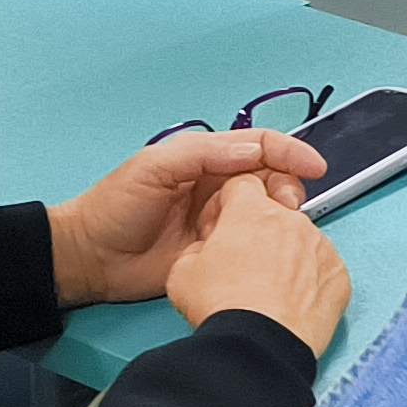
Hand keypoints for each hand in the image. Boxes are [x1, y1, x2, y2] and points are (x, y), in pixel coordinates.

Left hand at [50, 128, 324, 308]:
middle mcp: (219, 187)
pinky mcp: (219, 254)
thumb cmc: (116, 206)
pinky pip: (254, 244)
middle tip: (288, 207)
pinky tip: (272, 251)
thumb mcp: (155, 168)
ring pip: (268, 211)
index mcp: (206, 159)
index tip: (316, 168)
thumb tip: (255, 151)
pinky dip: (269, 244)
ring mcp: (221, 221)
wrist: (90, 259)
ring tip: (280, 229)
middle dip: (289, 185)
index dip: (291, 152)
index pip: (259, 146)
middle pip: (272, 177)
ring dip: (282, 215)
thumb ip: (204, 154)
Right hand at [166, 175, 350, 357]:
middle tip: (244, 265)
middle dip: (260, 232)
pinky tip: (290, 302)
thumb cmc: (222, 308)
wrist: (259, 344)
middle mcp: (292, 221)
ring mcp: (320, 246)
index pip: (242, 184)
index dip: (229, 204)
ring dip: (287, 256)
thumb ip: (197, 246)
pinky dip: (310, 280)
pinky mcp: (339, 274)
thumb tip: (207, 249)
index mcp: (251, 211)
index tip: (224, 225)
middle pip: (275, 213)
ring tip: (268, 290)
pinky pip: (323, 268)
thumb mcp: (182, 271)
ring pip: (301, 240)